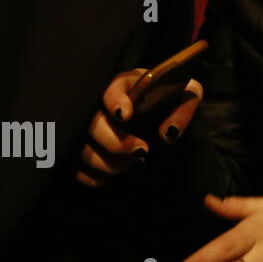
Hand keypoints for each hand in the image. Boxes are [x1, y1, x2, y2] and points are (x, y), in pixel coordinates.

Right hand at [75, 70, 201, 187]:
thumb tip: (168, 133)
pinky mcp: (82, 153)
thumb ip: (184, 107)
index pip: (112, 89)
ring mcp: (87, 130)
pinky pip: (77, 170)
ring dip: (108, 163)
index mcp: (126, 85)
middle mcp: (100, 104)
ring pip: (83, 149)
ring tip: (133, 163)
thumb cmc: (170, 100)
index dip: (115, 101)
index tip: (125, 114)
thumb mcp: (185, 96)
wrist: (162, 113)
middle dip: (115, 142)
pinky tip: (116, 175)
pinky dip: (96, 177)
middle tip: (142, 151)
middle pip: (93, 124)